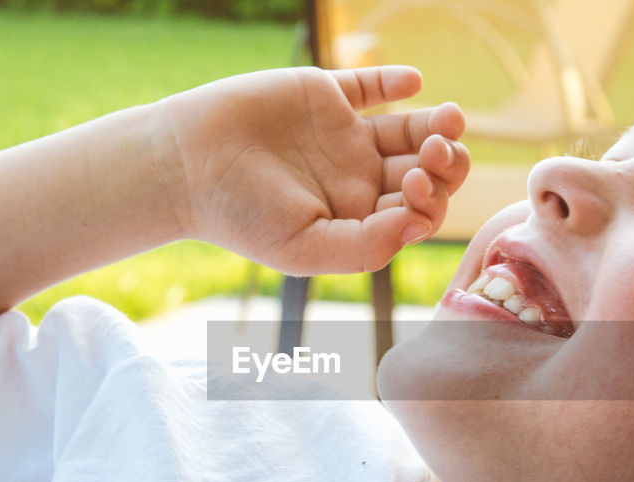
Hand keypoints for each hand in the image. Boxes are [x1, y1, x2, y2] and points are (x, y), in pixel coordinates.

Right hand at [159, 66, 468, 274]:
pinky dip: (395, 80)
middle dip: (445, 162)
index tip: (413, 186)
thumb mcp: (305, 248)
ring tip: (448, 119)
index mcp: (359, 218)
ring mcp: (345, 136)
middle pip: (426, 170)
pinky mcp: (325, 95)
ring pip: (410, 129)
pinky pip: (371, 86)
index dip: (432, 198)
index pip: (419, 210)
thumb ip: (366, 245)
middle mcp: (359, 178)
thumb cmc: (240, 215)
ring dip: (437, 125)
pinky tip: (410, 82)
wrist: (185, 164)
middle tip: (435, 151)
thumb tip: (418, 226)